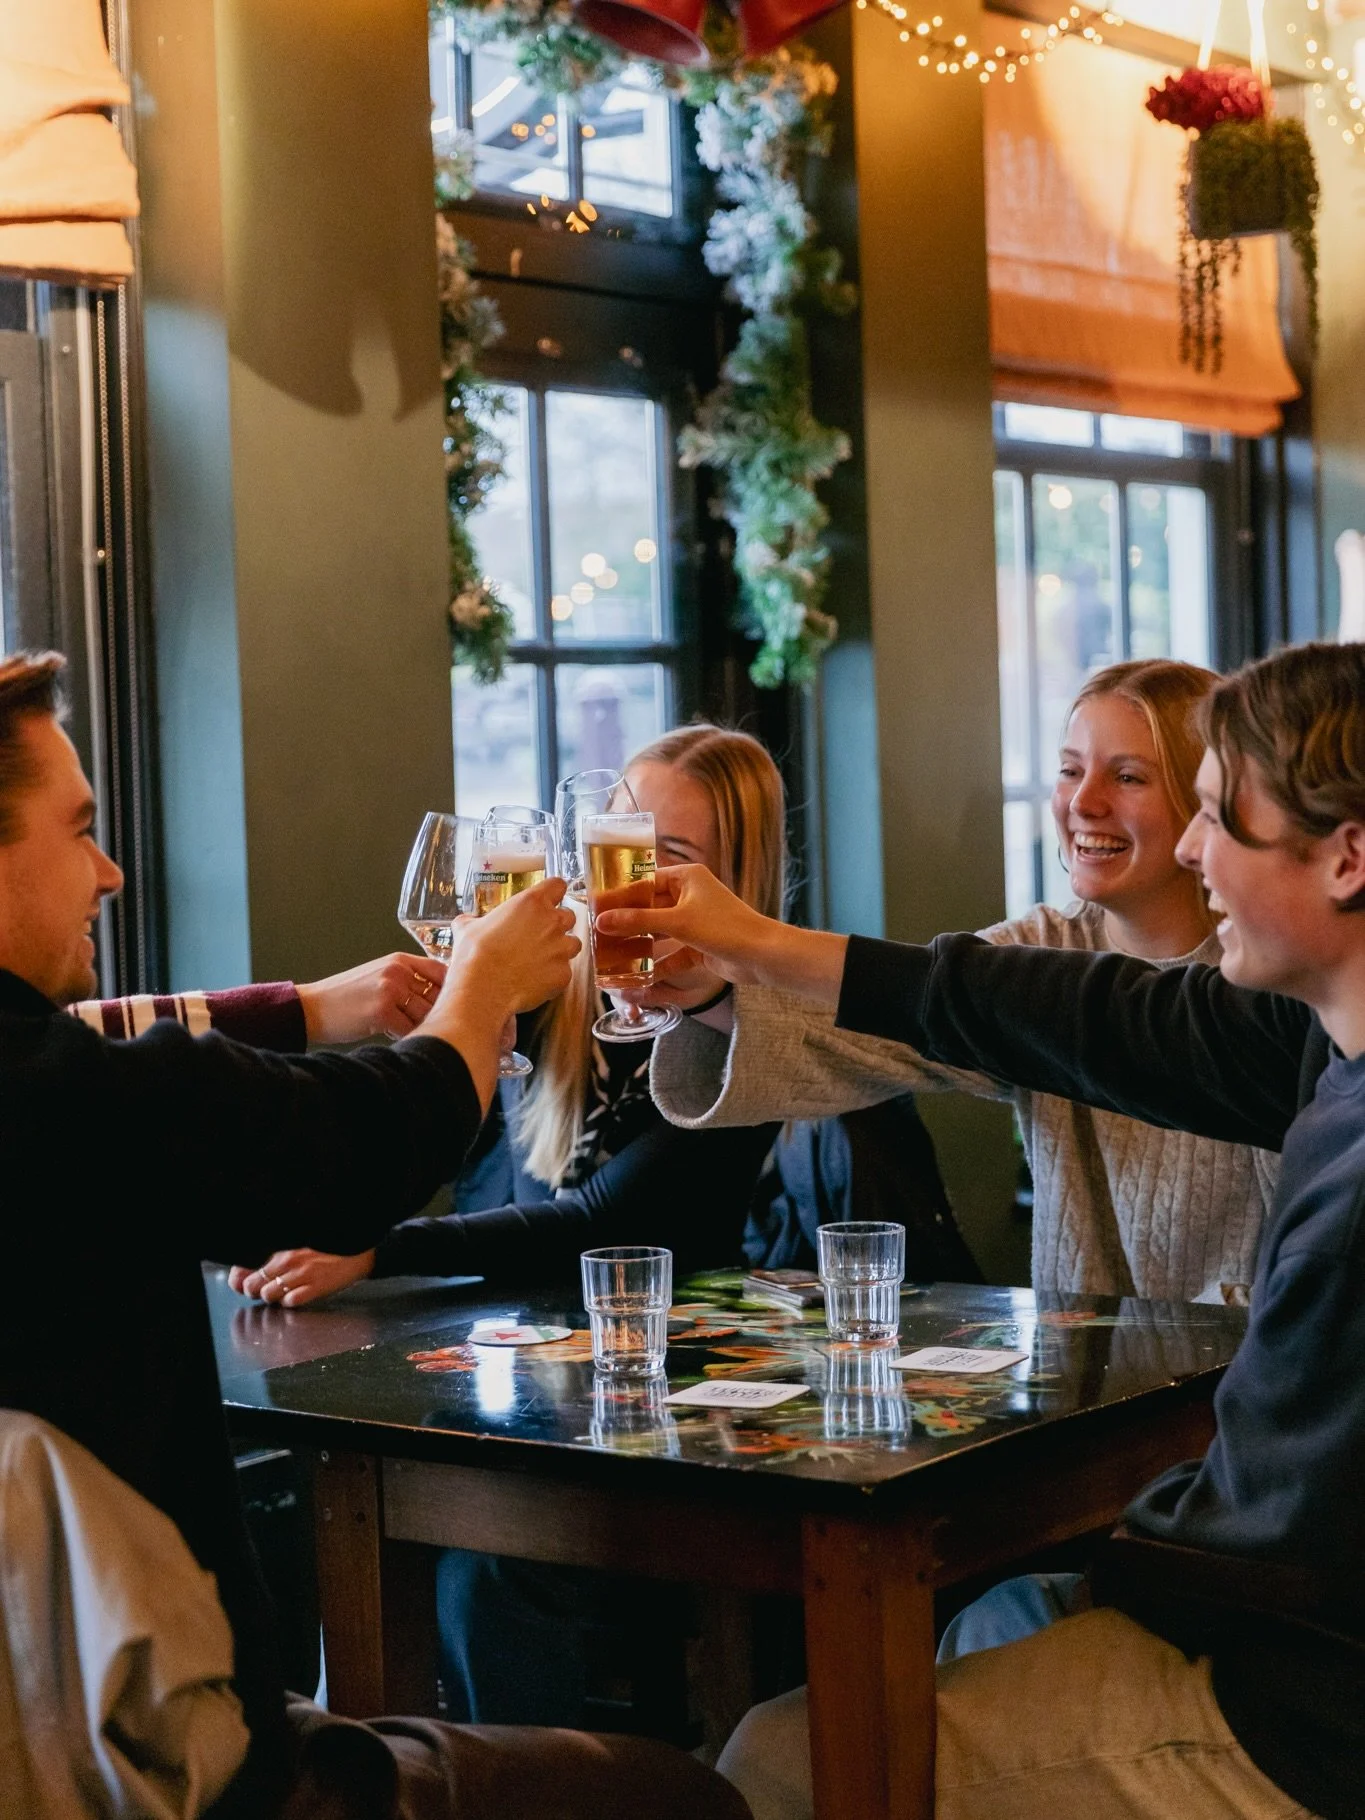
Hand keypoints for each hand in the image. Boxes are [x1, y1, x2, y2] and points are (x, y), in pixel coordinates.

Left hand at [228, 1248, 375, 1306]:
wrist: (357, 1253)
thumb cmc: (325, 1251)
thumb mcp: (295, 1249)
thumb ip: (269, 1261)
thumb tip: (242, 1278)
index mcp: (282, 1249)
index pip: (246, 1267)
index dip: (240, 1280)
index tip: (243, 1284)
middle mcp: (288, 1260)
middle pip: (253, 1285)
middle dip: (256, 1291)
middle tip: (267, 1289)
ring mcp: (302, 1274)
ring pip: (269, 1295)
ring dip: (272, 1298)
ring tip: (283, 1293)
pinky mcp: (316, 1287)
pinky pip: (291, 1301)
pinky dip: (289, 1302)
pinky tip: (297, 1296)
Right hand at [296, 954, 447, 1043]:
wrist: (311, 1008)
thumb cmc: (345, 998)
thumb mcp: (378, 977)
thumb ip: (407, 981)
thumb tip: (441, 998)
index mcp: (399, 961)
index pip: (441, 971)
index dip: (452, 989)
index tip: (455, 1004)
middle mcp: (398, 972)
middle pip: (438, 995)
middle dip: (439, 1014)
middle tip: (437, 1026)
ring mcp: (391, 990)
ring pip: (426, 1014)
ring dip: (421, 1027)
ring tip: (409, 1031)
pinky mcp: (383, 1011)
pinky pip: (409, 1029)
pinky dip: (405, 1037)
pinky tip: (391, 1035)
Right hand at [441, 877, 579, 1019]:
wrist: (483, 989)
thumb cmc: (475, 954)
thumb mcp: (467, 928)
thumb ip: (474, 920)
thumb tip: (467, 921)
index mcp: (532, 903)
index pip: (557, 885)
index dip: (554, 892)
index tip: (550, 898)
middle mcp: (552, 922)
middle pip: (569, 916)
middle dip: (558, 924)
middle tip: (540, 935)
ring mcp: (561, 949)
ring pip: (573, 944)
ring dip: (561, 949)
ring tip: (540, 959)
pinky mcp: (564, 974)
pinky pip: (565, 971)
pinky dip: (554, 974)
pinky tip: (536, 979)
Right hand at [594, 864, 847, 1004]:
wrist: (763, 956)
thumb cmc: (725, 928)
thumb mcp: (677, 921)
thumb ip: (638, 921)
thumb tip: (602, 920)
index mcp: (686, 878)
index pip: (643, 882)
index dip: (618, 895)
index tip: (594, 907)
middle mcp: (689, 895)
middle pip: (648, 908)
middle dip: (625, 924)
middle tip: (598, 935)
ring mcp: (694, 921)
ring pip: (658, 933)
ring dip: (638, 946)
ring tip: (611, 957)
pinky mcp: (699, 945)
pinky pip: (670, 953)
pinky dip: (656, 964)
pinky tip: (637, 978)